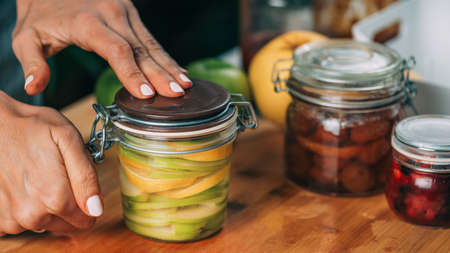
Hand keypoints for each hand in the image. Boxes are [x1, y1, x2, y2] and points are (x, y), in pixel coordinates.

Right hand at [0, 91, 101, 234]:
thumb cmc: (31, 127)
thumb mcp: (69, 140)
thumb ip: (86, 177)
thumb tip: (96, 209)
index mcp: (55, 197)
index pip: (86, 220)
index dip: (88, 203)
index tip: (78, 184)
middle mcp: (32, 214)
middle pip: (65, 224)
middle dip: (67, 204)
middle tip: (56, 175)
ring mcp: (11, 219)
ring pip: (43, 223)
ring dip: (44, 206)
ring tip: (35, 176)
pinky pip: (20, 223)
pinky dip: (24, 207)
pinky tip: (21, 185)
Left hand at [13, 0, 191, 98]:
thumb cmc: (40, 14)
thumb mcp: (26, 37)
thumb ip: (32, 62)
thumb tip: (34, 88)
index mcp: (88, 23)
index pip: (116, 51)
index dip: (132, 73)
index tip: (147, 93)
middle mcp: (112, 14)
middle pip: (140, 49)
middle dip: (160, 74)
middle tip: (176, 94)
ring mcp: (124, 11)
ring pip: (151, 44)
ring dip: (169, 65)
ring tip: (184, 86)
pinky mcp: (130, 13)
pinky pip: (151, 38)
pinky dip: (165, 56)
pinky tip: (178, 70)